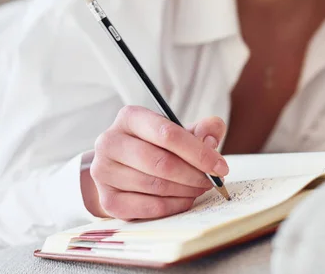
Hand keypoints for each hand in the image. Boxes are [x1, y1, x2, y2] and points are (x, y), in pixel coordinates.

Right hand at [83, 106, 228, 220]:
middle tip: (212, 181)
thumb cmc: (156, 146)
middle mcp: (110, 142)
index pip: (167, 133)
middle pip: (161, 162)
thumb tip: (211, 139)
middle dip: (194, 174)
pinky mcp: (107, 199)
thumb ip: (203, 129)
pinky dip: (174, 206)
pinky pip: (149, 207)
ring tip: (199, 188)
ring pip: (156, 186)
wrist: (122, 167)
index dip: (198, 152)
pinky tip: (185, 200)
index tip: (220, 166)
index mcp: (129, 117)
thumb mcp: (179, 131)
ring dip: (186, 190)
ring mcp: (104, 172)